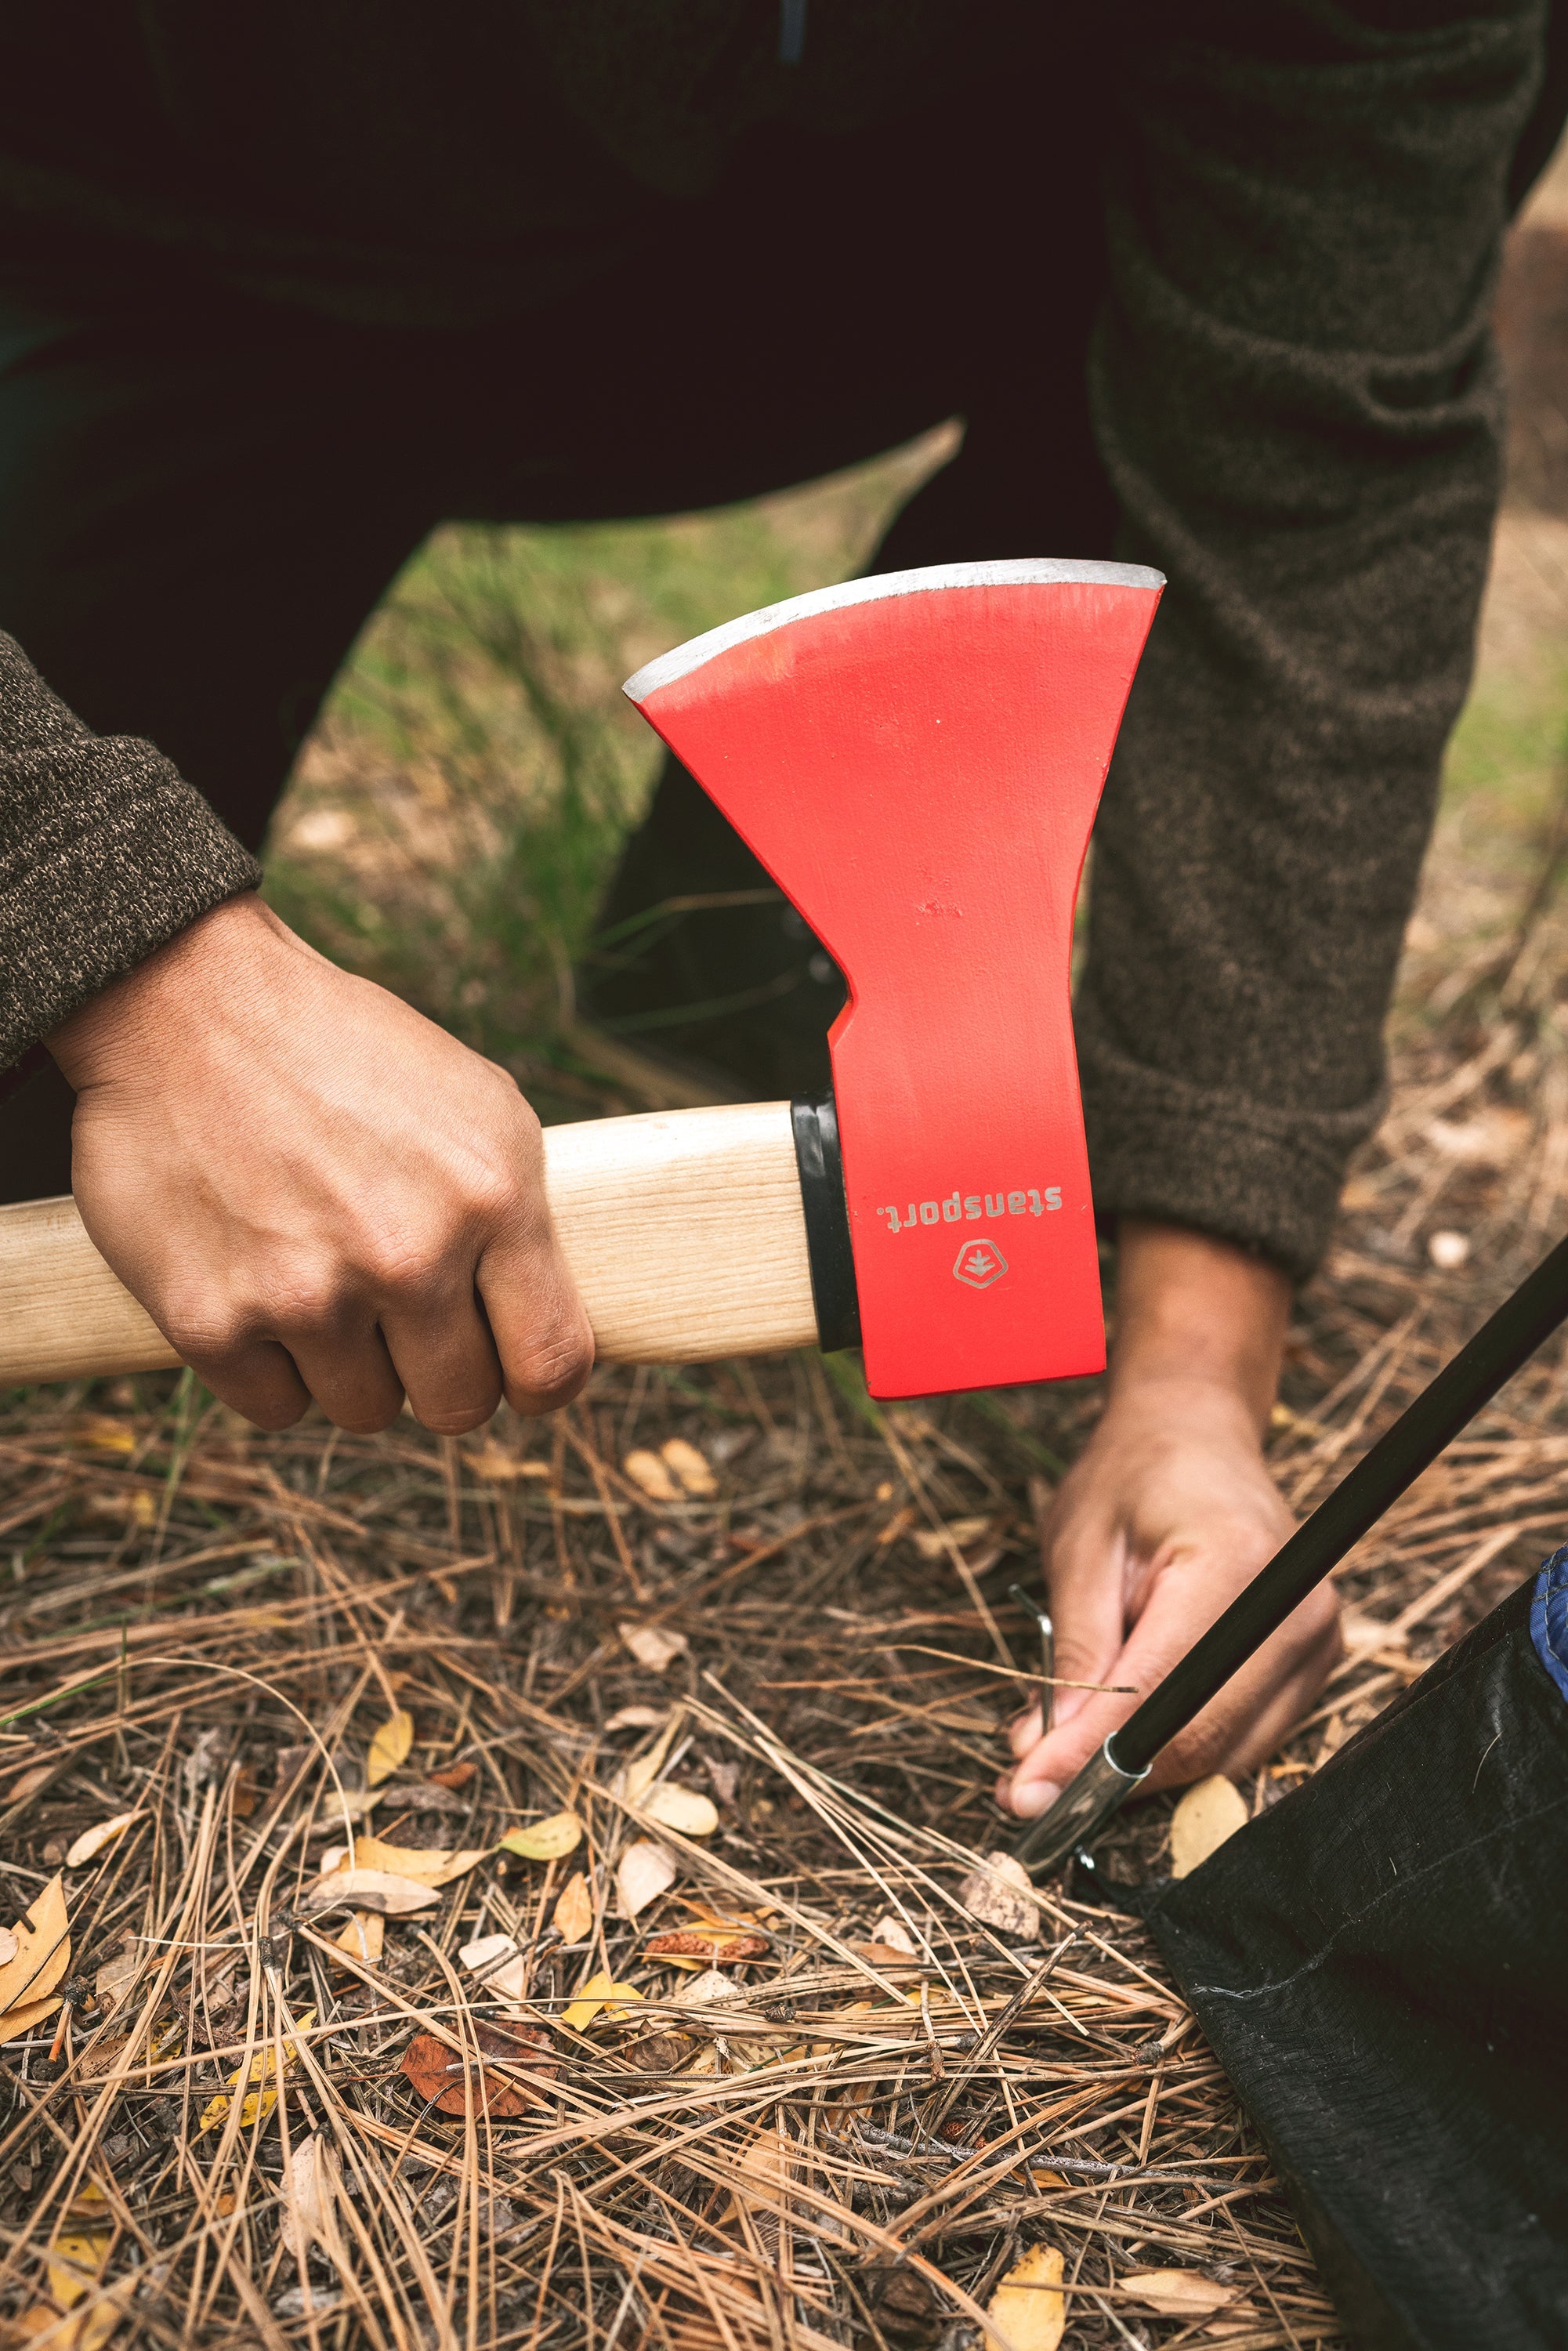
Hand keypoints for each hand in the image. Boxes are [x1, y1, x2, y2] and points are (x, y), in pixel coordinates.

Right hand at [47, 894, 593, 1433]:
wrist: (190, 1007)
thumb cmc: (347, 1057)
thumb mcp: (478, 1108)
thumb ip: (520, 1223)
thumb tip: (543, 1329)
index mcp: (492, 1198)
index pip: (552, 1366)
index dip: (535, 1383)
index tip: (512, 1371)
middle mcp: (407, 1256)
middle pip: (457, 1405)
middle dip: (437, 1369)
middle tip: (400, 1310)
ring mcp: (307, 1296)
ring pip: (365, 1410)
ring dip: (349, 1363)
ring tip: (321, 1271)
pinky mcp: (212, 1323)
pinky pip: (275, 1408)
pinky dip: (270, 1364)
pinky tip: (259, 1283)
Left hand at [997, 1220, 1340, 1817]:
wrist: (1197, 1432)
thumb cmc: (1133, 1475)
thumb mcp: (1080, 1549)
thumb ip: (1071, 1654)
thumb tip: (1042, 1753)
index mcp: (1235, 1562)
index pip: (1161, 1693)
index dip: (1092, 1755)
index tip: (1027, 1792)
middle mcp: (1293, 1607)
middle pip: (1203, 1737)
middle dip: (1111, 1778)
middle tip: (1029, 1792)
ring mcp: (1315, 1639)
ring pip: (1228, 1753)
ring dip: (1144, 1772)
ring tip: (1062, 1763)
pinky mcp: (1313, 1662)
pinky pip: (1245, 1737)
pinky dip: (1180, 1750)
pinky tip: (1121, 1738)